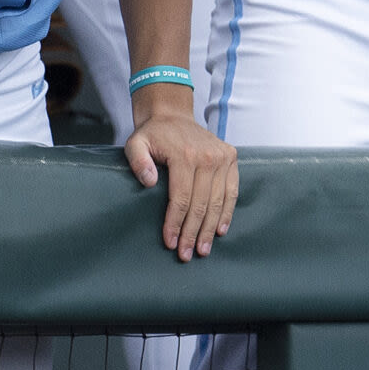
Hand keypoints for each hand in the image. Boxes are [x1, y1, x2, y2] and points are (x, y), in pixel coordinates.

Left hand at [124, 101, 238, 262]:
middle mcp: (208, 156)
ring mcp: (222, 157)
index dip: (175, 223)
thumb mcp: (135, 143)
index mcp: (185, 155)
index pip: (181, 198)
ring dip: (209, 229)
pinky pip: (232, 191)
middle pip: (201, 204)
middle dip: (192, 233)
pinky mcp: (231, 158)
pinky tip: (219, 230)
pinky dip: (226, 212)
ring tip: (202, 249)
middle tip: (186, 255)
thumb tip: (149, 182)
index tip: (170, 242)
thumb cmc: (153, 134)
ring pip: (217, 202)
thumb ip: (138, 161)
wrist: (172, 114)